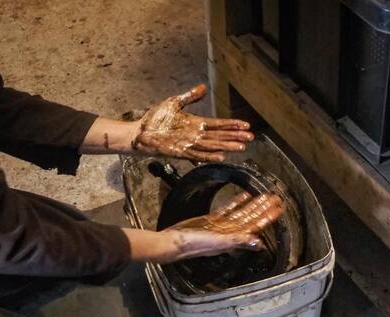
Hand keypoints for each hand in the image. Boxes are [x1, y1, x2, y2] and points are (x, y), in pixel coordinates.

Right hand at [122, 192, 283, 262]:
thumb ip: (238, 241)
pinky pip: (228, 209)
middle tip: (277, 198)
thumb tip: (258, 243)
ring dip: (254, 205)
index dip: (268, 217)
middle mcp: (230, 233)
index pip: (255, 226)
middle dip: (264, 209)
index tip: (279, 208)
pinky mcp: (211, 220)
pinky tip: (244, 195)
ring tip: (265, 195)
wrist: (173, 242)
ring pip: (242, 213)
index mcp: (234, 238)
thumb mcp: (217, 241)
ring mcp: (221, 226)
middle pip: (252, 218)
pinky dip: (237, 202)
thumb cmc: (194, 244)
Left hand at [132, 84, 254, 161]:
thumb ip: (190, 97)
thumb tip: (204, 87)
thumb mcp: (174, 103)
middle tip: (250, 138)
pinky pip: (198, 154)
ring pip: (212, 145)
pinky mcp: (180, 151)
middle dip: (235, 137)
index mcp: (195, 123)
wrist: (139, 132)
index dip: (232, 125)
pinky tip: (222, 156)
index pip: (218, 124)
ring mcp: (188, 144)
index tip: (246, 125)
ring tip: (241, 147)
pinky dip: (210, 155)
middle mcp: (195, 135)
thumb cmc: (155, 119)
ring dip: (227, 146)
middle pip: (219, 136)